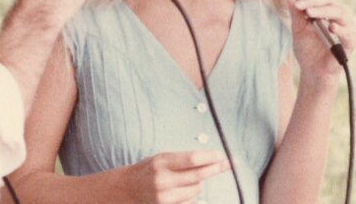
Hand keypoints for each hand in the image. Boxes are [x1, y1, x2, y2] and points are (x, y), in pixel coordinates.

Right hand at [114, 150, 230, 203]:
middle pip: (198, 176)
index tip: (222, 155)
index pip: (192, 159)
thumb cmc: (148, 170)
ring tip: (184, 180)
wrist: (126, 189)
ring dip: (197, 184)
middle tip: (228, 163)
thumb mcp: (162, 158)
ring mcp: (164, 197)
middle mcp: (162, 180)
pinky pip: (190, 202)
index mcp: (161, 162)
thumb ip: (183, 160)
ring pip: (196, 190)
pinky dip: (191, 196)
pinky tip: (180, 191)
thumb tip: (211, 159)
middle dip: (215, 169)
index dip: (210, 158)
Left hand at [286, 0, 355, 86]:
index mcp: (323, 8)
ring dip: (323, 10)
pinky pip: (348, 32)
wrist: (313, 72)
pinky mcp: (350, 42)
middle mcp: (336, 14)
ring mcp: (345, 27)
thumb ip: (295, 13)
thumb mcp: (298, 29)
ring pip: (338, 11)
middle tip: (299, 5)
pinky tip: (330, 28)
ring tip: (309, 13)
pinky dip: (339, 29)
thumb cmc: (307, 50)